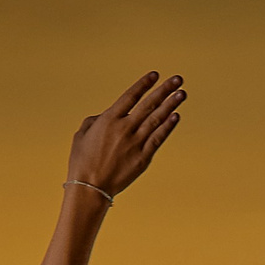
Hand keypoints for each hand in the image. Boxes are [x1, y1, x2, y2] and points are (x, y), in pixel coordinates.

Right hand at [66, 72, 186, 199]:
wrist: (90, 189)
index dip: (143, 84)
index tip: (155, 75)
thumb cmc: (82, 162)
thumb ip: (95, 120)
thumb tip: (105, 115)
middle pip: (148, 104)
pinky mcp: (143, 158)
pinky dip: (167, 126)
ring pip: (157, 119)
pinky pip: (158, 138)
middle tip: (177, 79)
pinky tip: (176, 116)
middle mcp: (125, 128)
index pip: (130, 97)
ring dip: (171, 104)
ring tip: (182, 93)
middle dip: (164, 90)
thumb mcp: (81, 135)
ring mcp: (135, 143)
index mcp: (109, 120)